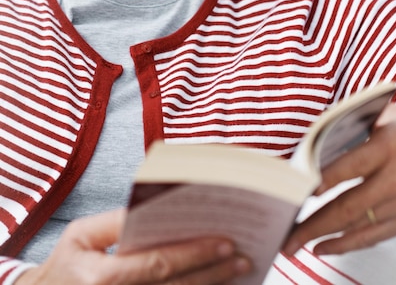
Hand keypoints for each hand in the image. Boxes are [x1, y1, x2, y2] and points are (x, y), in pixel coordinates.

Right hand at [15, 208, 251, 284]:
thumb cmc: (66, 263)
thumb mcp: (80, 235)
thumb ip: (115, 222)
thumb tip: (153, 206)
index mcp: (101, 277)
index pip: (156, 263)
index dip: (192, 253)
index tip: (224, 241)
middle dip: (211, 271)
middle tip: (242, 255)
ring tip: (239, 270)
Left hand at [283, 104, 395, 255]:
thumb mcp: (389, 115)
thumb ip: (354, 125)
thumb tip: (316, 140)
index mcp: (390, 145)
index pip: (350, 166)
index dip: (323, 180)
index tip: (299, 192)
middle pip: (349, 204)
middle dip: (313, 222)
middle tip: (287, 234)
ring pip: (358, 225)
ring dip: (324, 236)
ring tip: (296, 244)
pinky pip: (375, 236)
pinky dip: (347, 244)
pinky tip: (325, 247)